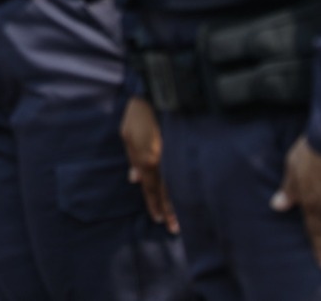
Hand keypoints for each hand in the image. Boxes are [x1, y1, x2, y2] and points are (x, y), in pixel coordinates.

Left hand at [120, 97, 178, 232]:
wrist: (159, 91)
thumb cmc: (139, 112)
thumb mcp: (127, 133)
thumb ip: (132, 157)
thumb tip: (134, 179)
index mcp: (145, 157)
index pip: (150, 186)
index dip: (153, 202)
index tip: (158, 219)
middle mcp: (160, 159)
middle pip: (164, 190)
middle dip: (167, 209)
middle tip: (173, 229)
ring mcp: (173, 154)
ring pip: (176, 184)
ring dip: (177, 204)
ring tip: (181, 221)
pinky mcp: (184, 148)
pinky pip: (184, 171)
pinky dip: (186, 186)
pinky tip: (192, 196)